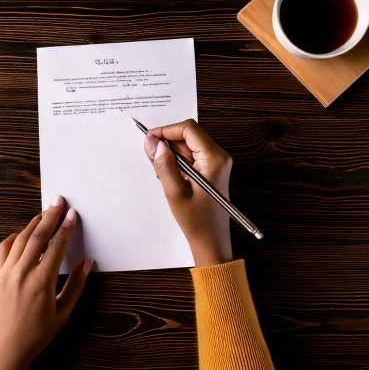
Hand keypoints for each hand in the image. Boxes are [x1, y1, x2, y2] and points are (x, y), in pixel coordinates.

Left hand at [0, 196, 92, 369]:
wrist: (4, 351)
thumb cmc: (36, 335)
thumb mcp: (63, 313)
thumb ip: (76, 285)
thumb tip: (87, 262)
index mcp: (41, 282)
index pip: (56, 246)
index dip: (66, 228)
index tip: (72, 215)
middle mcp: (21, 274)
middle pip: (37, 236)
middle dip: (50, 215)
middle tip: (58, 201)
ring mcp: (4, 273)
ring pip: (19, 239)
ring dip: (33, 223)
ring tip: (44, 213)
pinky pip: (2, 249)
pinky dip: (12, 238)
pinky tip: (21, 233)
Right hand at [144, 119, 232, 266]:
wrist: (212, 241)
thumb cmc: (197, 221)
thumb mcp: (175, 192)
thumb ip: (163, 164)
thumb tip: (153, 142)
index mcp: (214, 158)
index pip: (188, 129)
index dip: (166, 130)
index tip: (149, 139)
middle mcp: (218, 156)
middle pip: (188, 135)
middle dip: (167, 143)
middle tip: (151, 157)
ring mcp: (216, 163)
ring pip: (188, 145)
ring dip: (171, 154)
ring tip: (162, 173)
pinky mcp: (211, 169)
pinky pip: (190, 156)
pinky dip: (177, 162)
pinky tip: (171, 178)